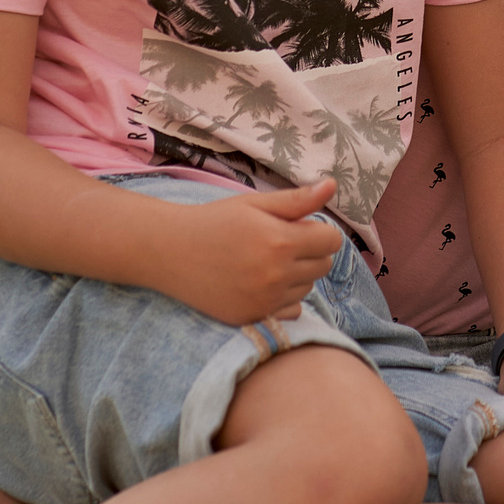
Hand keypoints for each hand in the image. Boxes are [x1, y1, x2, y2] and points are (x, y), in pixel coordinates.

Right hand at [163, 180, 344, 325]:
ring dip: (297, 275)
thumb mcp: (254, 204)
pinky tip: (261, 284)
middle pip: (323, 266)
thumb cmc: (214, 221)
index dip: (319, 231)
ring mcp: (264, 300)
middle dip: (310, 252)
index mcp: (281, 241)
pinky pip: (291, 311)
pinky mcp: (252, 318)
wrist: (170, 252)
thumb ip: (297, 200)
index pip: (331, 241)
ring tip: (266, 262)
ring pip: (307, 288)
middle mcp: (276, 275)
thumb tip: (333, 186)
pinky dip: (284, 299)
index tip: (298, 227)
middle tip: (279, 242)